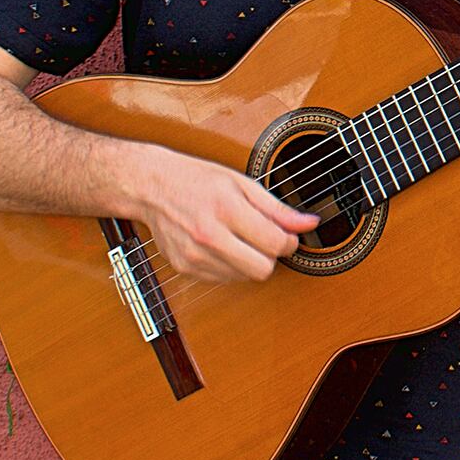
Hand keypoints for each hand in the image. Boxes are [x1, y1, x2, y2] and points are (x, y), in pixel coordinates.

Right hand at [126, 145, 317, 282]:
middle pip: (262, 269)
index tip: (288, 235)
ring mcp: (194, 256)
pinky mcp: (185, 267)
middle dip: (271, 256)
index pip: (274, 243)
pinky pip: (224, 279)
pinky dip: (231, 266)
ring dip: (250, 261)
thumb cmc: (198, 180)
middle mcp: (208, 236)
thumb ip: (277, 209)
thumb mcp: (242, 184)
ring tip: (239, 237)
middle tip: (265, 238)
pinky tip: (223, 245)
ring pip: (244, 277)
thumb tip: (308, 224)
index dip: (290, 241)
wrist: (151, 187)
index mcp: (226, 209)